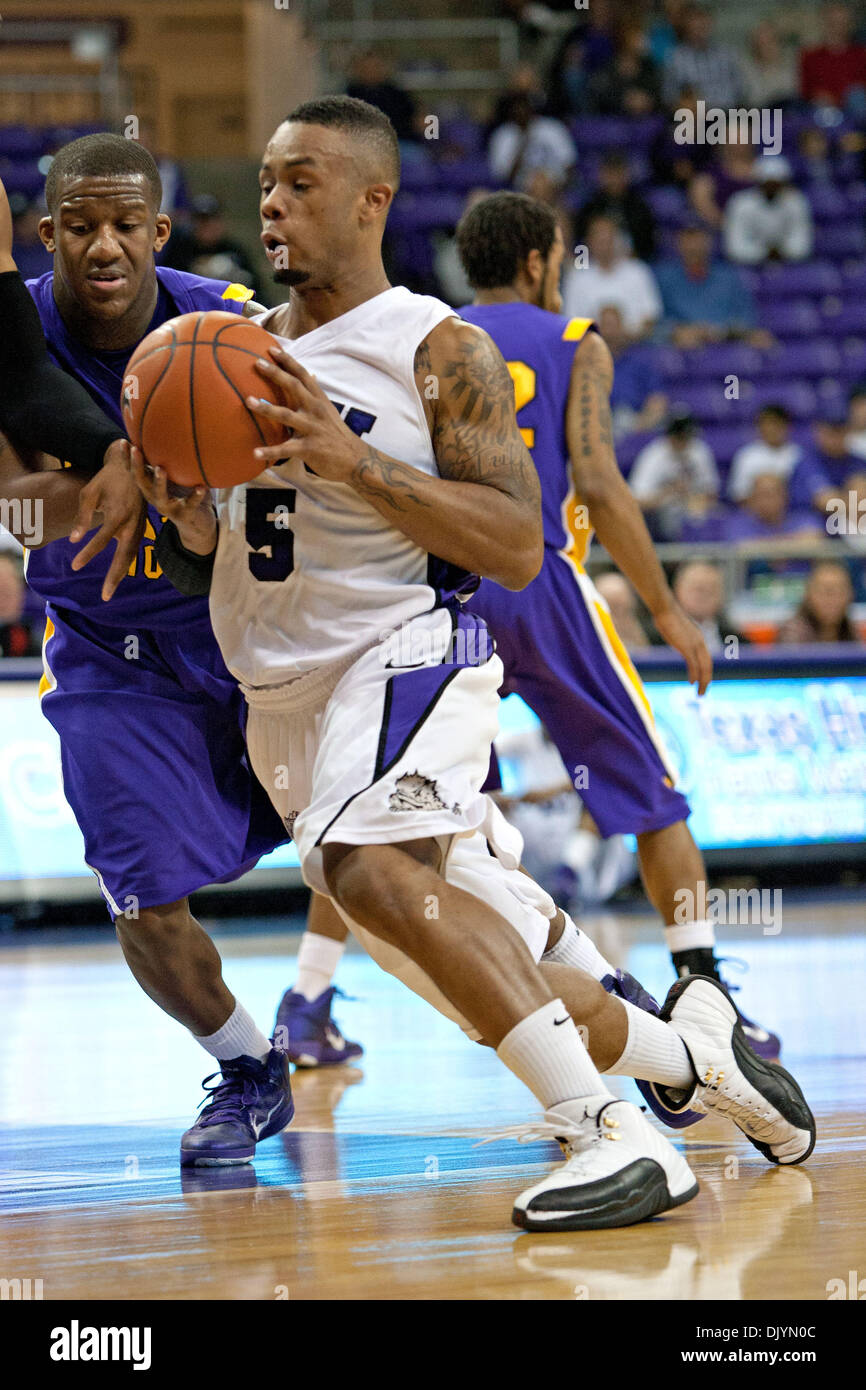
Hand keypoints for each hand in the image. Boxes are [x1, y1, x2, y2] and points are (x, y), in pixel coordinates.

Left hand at [69, 440, 146, 600]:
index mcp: (119, 514)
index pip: (102, 540)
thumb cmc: (107, 479)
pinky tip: (118, 575)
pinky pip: (133, 550)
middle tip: (105, 596)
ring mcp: (139, 527)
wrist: (133, 466)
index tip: (74, 566)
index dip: (87, 553)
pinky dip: (126, 564)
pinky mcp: (141, 528)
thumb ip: (82, 517)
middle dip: (114, 578)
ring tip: (110, 591)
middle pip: (124, 557)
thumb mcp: (90, 492)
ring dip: (121, 574)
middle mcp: (132, 525)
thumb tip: (74, 539)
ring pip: (131, 556)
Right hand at [130, 446, 216, 554]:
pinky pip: (190, 505)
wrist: (198, 526)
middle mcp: (156, 498)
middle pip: (142, 482)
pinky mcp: (185, 515)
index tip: (123, 442)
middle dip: (137, 466)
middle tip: (135, 450)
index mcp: (152, 488)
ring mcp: (169, 508)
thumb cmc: (186, 496)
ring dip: (159, 482)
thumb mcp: (177, 478)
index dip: (128, 459)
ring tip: (160, 469)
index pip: (136, 471)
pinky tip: (201, 487)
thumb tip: (171, 434)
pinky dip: (195, 496)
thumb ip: (172, 462)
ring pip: (160, 496)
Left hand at [246, 346, 362, 478]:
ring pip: (287, 415)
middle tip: (257, 363)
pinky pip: (286, 449)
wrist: (356, 459)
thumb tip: (311, 374)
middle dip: (276, 374)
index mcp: (318, 400)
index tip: (271, 349)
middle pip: (294, 387)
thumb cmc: (337, 434)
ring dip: (266, 408)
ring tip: (248, 401)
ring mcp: (312, 429)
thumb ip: (316, 394)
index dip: (288, 361)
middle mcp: (315, 410)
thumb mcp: (328, 410)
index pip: (303, 375)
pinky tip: (254, 453)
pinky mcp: (309, 448)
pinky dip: (270, 451)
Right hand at [652, 600, 712, 694]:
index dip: (704, 670)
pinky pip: (694, 665)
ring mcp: (695, 644)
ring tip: (700, 693)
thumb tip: (670, 632)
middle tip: (703, 691)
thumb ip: (677, 633)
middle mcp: (700, 641)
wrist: (664, 608)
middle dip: (707, 680)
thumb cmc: (665, 614)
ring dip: (703, 682)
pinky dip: (694, 675)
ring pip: (704, 668)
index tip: (701, 680)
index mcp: (698, 636)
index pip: (705, 657)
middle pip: (708, 664)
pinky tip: (692, 683)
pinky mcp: (687, 647)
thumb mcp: (674, 626)